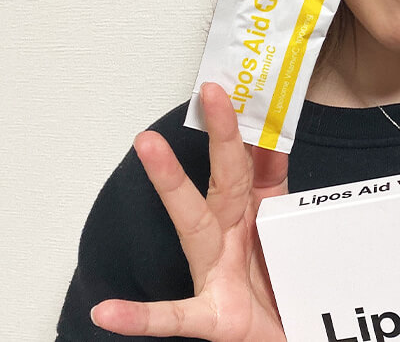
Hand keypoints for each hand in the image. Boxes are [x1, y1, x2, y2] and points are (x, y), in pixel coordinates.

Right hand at [90, 82, 288, 340]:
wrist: (290, 331)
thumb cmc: (279, 277)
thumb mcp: (282, 220)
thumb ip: (275, 182)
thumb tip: (276, 137)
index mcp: (250, 213)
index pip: (249, 161)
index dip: (249, 124)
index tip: (243, 83)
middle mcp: (228, 235)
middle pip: (225, 177)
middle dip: (219, 134)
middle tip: (212, 91)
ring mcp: (215, 274)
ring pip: (194, 223)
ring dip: (172, 184)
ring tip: (148, 147)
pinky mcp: (211, 318)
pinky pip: (173, 317)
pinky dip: (139, 315)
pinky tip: (107, 311)